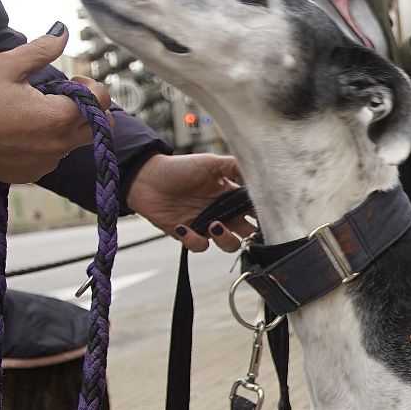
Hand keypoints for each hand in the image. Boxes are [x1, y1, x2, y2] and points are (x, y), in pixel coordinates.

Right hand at [0, 29, 110, 180]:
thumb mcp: (5, 65)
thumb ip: (41, 49)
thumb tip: (64, 32)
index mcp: (56, 118)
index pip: (102, 103)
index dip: (91, 86)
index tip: (69, 80)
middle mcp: (56, 147)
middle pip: (98, 128)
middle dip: (88, 109)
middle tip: (59, 95)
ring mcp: (43, 164)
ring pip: (75, 143)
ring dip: (66, 126)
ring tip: (32, 110)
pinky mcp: (28, 175)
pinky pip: (52, 157)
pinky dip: (47, 142)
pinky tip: (18, 129)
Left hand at [125, 152, 251, 251]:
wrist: (146, 178)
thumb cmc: (178, 168)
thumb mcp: (209, 162)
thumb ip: (234, 166)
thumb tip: (258, 174)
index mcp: (230, 196)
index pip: (254, 210)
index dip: (262, 214)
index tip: (264, 214)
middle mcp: (222, 213)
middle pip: (248, 232)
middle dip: (250, 233)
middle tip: (242, 225)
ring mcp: (206, 225)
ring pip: (229, 244)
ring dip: (226, 239)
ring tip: (214, 225)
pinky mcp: (188, 235)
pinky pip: (199, 246)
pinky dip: (193, 239)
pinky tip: (182, 225)